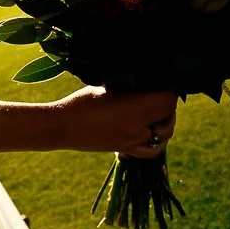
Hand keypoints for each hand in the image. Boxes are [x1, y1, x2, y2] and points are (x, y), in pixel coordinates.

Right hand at [53, 85, 177, 156]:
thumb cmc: (80, 102)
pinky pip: (151, 150)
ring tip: (153, 111)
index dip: (168, 89)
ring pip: (164, 134)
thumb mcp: (105, 86)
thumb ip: (129, 85)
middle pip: (168, 115)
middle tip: (155, 92)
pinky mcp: (125, 150)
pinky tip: (149, 131)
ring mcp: (133, 141)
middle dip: (166, 103)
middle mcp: (138, 128)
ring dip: (164, 122)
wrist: (61, 127)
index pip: (168, 99)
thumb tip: (145, 78)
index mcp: (134, 109)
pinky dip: (156, 141)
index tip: (162, 81)